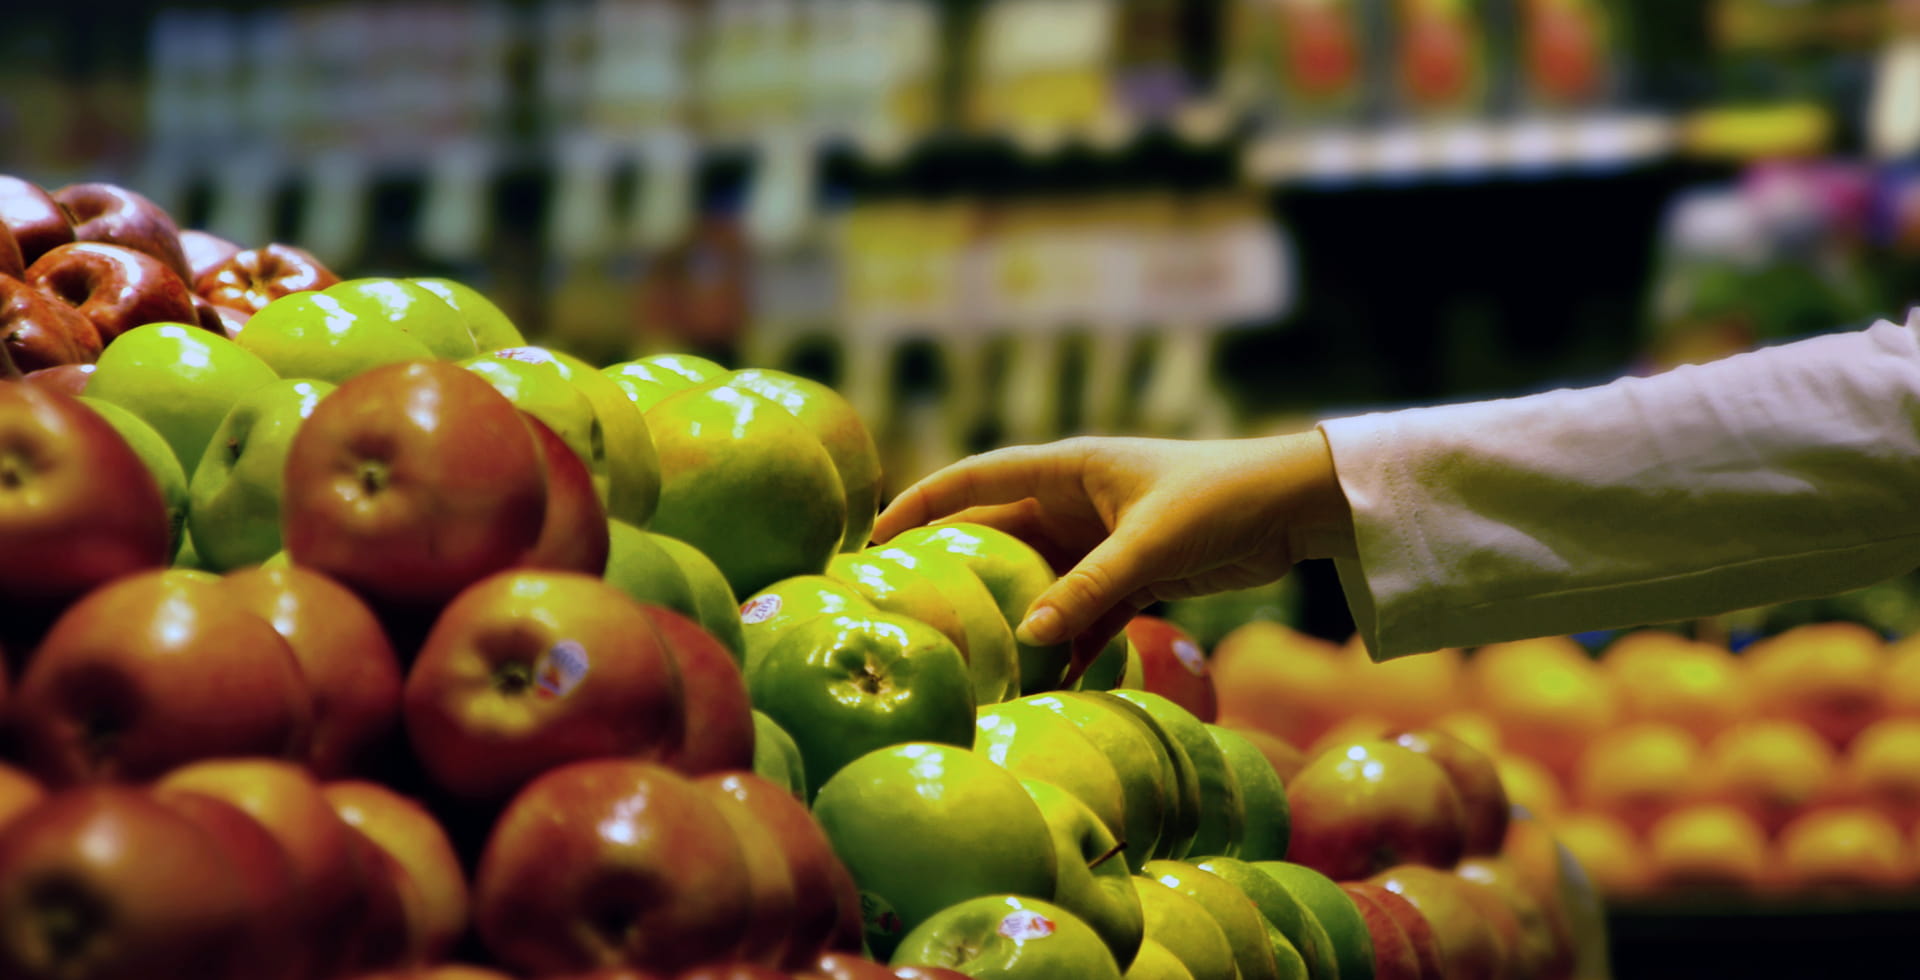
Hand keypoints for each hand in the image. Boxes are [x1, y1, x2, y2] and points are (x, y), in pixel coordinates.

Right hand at [871, 430, 1355, 665]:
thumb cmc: (1219, 501)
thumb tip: (1025, 638)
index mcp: (1067, 468)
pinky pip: (1082, 613)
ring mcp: (1100, 540)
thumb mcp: (1146, 546)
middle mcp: (1074, 501)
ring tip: (972, 661)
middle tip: (909, 612)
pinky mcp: (1130, 575)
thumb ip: (1086, 591)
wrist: (1294, 508)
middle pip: (997, 538)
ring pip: (1039, 583)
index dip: (921, 505)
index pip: (974, 480)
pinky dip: (1066, 643)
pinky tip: (1046, 682)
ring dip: (1014, 618)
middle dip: (959, 573)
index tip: (872, 537)